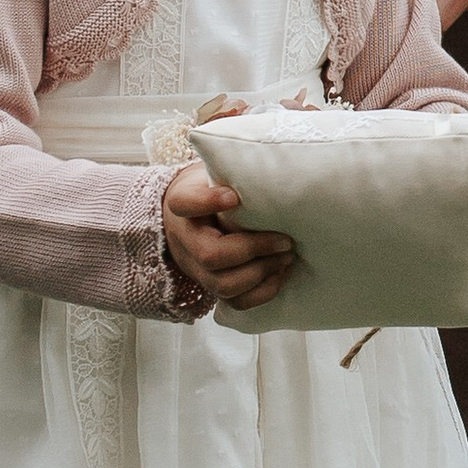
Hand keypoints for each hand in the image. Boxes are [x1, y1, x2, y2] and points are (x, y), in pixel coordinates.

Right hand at [161, 155, 296, 310]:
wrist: (188, 217)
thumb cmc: (208, 190)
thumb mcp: (210, 172)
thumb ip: (229, 171)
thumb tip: (269, 164)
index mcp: (181, 204)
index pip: (185, 203)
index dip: (208, 201)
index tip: (234, 196)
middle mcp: (185, 240)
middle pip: (211, 255)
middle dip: (254, 249)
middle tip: (286, 240)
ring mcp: (196, 268)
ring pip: (223, 285)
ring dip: (261, 273)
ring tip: (286, 257)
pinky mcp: (212, 286)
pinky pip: (234, 302)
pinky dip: (261, 293)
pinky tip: (279, 274)